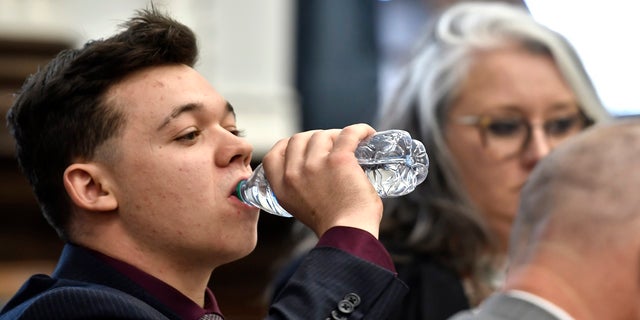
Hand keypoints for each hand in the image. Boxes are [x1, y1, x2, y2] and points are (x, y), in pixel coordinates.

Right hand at [261, 124, 382, 237]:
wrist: (349, 235)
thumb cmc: (333, 226)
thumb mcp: (301, 208)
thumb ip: (300, 189)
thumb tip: (312, 174)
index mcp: (282, 188)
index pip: (273, 155)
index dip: (287, 146)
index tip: (302, 146)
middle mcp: (294, 174)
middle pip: (299, 139)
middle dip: (315, 138)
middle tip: (332, 147)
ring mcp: (315, 165)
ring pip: (323, 134)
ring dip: (337, 136)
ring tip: (352, 145)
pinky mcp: (339, 160)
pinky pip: (348, 133)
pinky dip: (360, 131)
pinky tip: (368, 134)